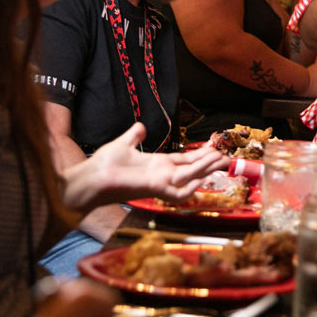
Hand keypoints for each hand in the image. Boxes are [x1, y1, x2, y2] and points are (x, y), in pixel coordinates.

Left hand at [70, 124, 228, 208]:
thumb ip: (134, 136)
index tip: (214, 148)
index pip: (184, 160)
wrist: (90, 178)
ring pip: (190, 177)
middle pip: (192, 168)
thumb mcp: (123, 144)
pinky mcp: (155, 187)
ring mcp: (160, 182)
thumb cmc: (103, 165)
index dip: (199, 156)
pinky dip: (191, 186)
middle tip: (226, 156)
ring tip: (220, 160)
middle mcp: (161, 174)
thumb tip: (140, 126)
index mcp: (156, 164)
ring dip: (205, 169)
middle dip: (209, 163)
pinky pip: (179, 191)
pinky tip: (201, 178)